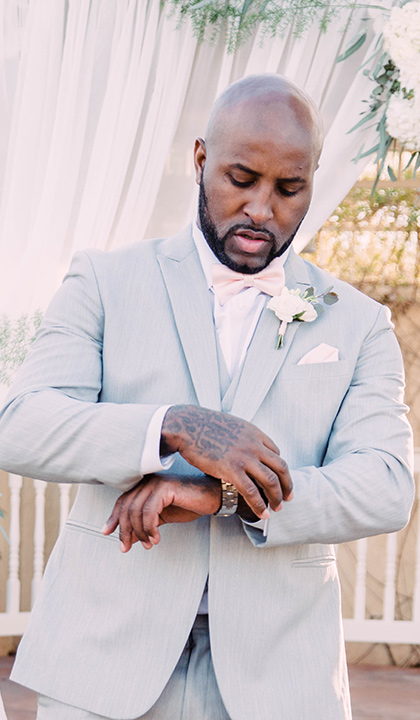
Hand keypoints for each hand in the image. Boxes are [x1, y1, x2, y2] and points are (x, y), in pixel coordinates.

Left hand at [102, 474, 220, 551]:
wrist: (211, 497)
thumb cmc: (188, 504)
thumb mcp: (162, 518)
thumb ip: (144, 525)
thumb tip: (128, 539)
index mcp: (145, 486)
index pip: (123, 501)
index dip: (114, 518)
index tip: (107, 532)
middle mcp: (148, 482)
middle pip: (127, 507)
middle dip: (125, 530)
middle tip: (126, 547)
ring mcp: (156, 483)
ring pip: (136, 510)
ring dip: (139, 532)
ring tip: (148, 544)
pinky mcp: (165, 488)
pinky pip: (149, 511)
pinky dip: (149, 528)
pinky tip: (155, 537)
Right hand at [160, 405, 292, 518]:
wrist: (188, 424)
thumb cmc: (203, 425)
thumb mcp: (230, 425)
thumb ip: (241, 436)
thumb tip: (241, 443)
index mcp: (255, 433)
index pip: (276, 453)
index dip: (279, 469)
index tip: (279, 479)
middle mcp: (254, 445)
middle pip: (280, 468)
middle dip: (287, 485)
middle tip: (288, 497)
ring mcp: (245, 457)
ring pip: (271, 481)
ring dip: (277, 497)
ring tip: (277, 508)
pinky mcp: (232, 470)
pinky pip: (252, 491)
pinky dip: (260, 505)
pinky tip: (263, 514)